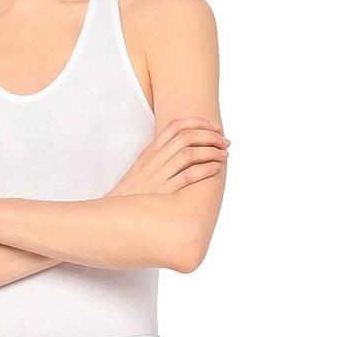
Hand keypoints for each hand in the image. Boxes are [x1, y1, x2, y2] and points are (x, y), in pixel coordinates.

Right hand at [106, 117, 229, 196]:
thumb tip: (181, 151)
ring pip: (189, 154)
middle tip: (224, 141)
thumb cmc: (130, 196)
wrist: (111, 214)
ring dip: (211, 151)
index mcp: (149, 152)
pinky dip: (205, 169)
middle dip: (210, 136)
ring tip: (224, 154)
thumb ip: (158, 158)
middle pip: (186, 137)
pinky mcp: (162, 192)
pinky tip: (215, 169)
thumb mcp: (140, 170)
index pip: (175, 126)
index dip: (198, 122)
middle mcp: (154, 160)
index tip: (214, 127)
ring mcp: (157, 175)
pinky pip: (188, 176)